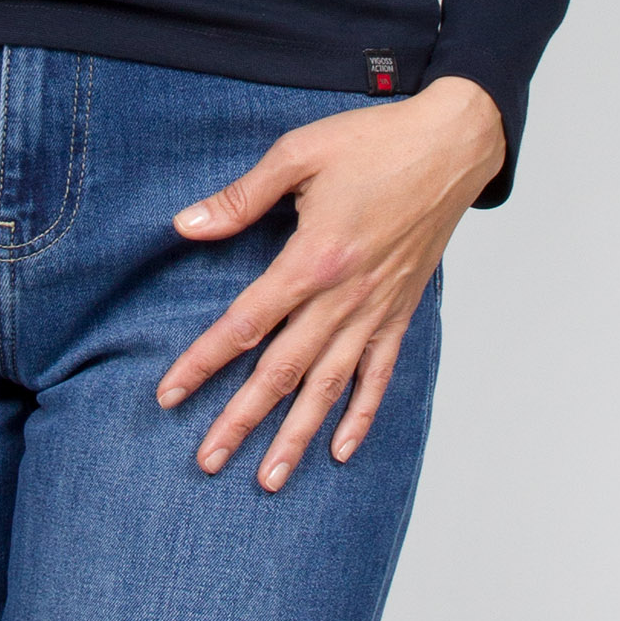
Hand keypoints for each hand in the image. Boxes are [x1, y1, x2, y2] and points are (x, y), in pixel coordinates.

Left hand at [155, 75, 503, 491]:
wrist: (450, 145)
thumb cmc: (374, 142)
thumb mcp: (297, 154)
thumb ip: (241, 197)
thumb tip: (186, 225)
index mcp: (313, 259)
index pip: (245, 324)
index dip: (203, 362)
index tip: (170, 394)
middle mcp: (344, 297)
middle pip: (282, 371)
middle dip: (241, 420)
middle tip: (207, 461)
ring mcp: (376, 310)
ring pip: (329, 388)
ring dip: (297, 435)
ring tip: (269, 478)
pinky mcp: (402, 312)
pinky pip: (379, 376)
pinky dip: (361, 416)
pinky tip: (342, 450)